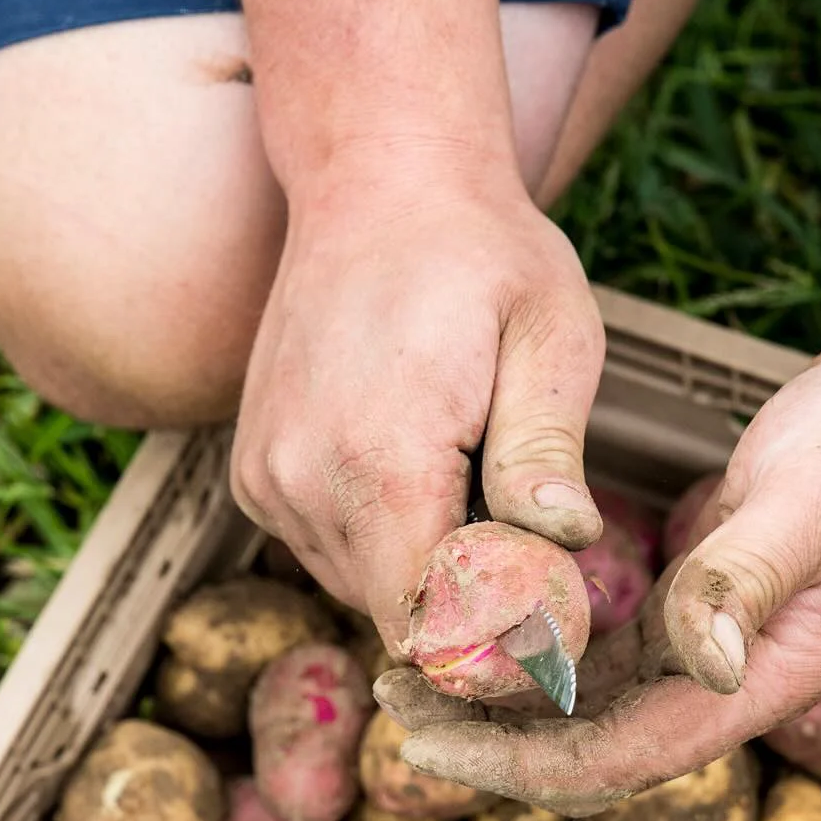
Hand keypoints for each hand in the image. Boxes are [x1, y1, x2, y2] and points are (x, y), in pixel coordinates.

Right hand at [230, 154, 605, 653]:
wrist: (377, 180)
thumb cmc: (482, 254)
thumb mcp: (550, 336)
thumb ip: (545, 450)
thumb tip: (566, 542)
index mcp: (378, 458)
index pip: (426, 624)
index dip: (494, 641)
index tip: (550, 612)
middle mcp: (301, 481)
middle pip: (398, 617)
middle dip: (469, 601)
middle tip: (532, 532)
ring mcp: (267, 480)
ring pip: (363, 591)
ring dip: (425, 565)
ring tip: (470, 472)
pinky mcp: (254, 476)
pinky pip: (329, 551)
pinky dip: (382, 536)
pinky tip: (420, 462)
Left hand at [389, 331, 820, 812]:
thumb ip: (754, 572)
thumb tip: (703, 659)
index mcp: (767, 674)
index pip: (625, 754)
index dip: (523, 761)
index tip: (431, 739)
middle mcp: (736, 676)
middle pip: (597, 746)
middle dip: (493, 738)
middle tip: (388, 699)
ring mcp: (720, 642)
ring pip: (596, 702)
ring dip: (507, 696)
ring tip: (412, 666)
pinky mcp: (704, 597)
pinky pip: (610, 650)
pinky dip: (542, 646)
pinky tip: (479, 621)